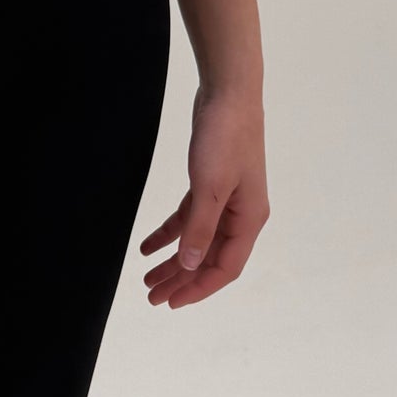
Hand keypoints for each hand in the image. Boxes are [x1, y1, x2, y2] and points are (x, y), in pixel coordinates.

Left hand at [139, 82, 268, 308]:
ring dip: (173, 261)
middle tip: (152, 297)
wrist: (228, 94)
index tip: (171, 303)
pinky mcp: (210, 185)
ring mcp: (226, 200)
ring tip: (147, 279)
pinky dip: (169, 233)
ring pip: (198, 241)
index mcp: (249, 219)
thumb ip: (200, 228)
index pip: (225, 267)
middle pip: (209, 258)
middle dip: (181, 280)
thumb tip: (190, 266)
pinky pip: (189, 219)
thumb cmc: (225, 137)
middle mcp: (241, 214)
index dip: (199, 288)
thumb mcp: (209, 187)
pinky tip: (147, 245)